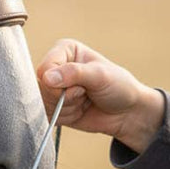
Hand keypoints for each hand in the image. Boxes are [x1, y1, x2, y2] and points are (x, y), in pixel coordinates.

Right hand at [36, 38, 164, 153]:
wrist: (127, 113)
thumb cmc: (119, 87)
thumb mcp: (101, 75)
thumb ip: (74, 73)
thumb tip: (47, 78)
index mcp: (65, 51)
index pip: (45, 68)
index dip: (60, 82)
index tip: (82, 85)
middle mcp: (56, 67)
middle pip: (41, 88)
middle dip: (66, 98)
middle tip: (85, 94)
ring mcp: (53, 88)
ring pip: (44, 104)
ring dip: (67, 108)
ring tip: (85, 101)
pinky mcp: (53, 106)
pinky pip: (47, 116)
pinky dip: (65, 117)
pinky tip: (79, 111)